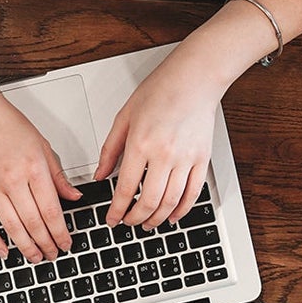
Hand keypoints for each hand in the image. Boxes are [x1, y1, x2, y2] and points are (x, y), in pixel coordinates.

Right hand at [0, 91, 78, 262]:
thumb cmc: (6, 124)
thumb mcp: (42, 145)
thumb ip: (57, 176)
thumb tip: (73, 197)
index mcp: (33, 167)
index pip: (52, 210)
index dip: (61, 233)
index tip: (66, 243)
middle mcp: (12, 179)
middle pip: (34, 223)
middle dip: (46, 244)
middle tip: (53, 254)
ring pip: (12, 227)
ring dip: (26, 247)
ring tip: (35, 257)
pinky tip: (4, 251)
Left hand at [97, 54, 221, 229]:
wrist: (194, 78)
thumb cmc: (160, 91)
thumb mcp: (124, 117)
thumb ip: (109, 150)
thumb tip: (100, 176)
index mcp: (140, 144)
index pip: (125, 190)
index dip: (116, 211)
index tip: (112, 219)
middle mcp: (164, 155)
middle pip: (149, 202)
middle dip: (135, 219)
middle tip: (128, 223)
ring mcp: (185, 159)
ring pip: (170, 203)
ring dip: (157, 219)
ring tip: (147, 223)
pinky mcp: (202, 160)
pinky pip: (192, 194)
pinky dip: (181, 210)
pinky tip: (172, 216)